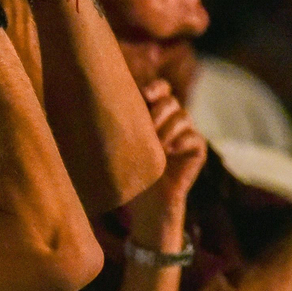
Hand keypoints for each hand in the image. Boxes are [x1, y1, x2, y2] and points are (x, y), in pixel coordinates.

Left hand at [125, 80, 205, 236]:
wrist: (144, 202)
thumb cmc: (125, 172)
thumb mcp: (117, 145)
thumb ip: (115, 123)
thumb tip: (94, 103)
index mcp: (153, 113)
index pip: (160, 89)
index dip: (155, 88)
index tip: (145, 94)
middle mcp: (171, 119)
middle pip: (170, 101)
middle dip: (159, 111)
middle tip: (148, 128)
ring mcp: (186, 133)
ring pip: (183, 117)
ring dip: (168, 129)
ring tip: (157, 145)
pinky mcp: (197, 149)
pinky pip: (194, 138)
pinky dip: (182, 142)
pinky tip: (170, 150)